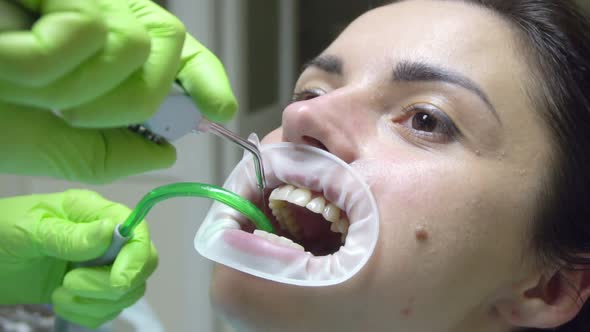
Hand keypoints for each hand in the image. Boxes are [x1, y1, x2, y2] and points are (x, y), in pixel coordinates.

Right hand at [0, 0, 236, 181]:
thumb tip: (168, 153)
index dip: (204, 75)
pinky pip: (90, 30)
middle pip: (168, 45)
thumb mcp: (53, 144)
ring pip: (133, 43)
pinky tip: (10, 56)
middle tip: (75, 112)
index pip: (174, 49)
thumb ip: (110, 151)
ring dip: (82, 89)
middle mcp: (97, 10)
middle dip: (134, 98)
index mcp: (103, 46)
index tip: (219, 106)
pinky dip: (51, 65)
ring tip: (31, 85)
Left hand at [0, 190, 156, 327]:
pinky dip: (88, 314)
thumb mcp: (28, 229)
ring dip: (95, 303)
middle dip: (113, 285)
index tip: (116, 281)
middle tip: (71, 284)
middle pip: (143, 264)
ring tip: (58, 294)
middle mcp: (105, 237)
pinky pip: (108, 310)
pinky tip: (61, 302)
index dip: (136, 258)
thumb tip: (112, 231)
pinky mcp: (90, 289)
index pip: (137, 232)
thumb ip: (69, 234)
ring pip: (128, 292)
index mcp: (93, 212)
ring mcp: (99, 264)